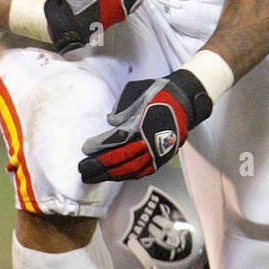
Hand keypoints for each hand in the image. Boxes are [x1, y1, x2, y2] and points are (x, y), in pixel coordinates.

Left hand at [79, 68, 212, 182]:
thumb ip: (123, 107)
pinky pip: (145, 170)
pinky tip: (116, 176)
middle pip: (124, 160)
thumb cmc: (158, 93)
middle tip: (84, 171)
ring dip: (113, 175)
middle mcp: (152, 141)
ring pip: (133, 169)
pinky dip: (129, 175)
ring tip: (95, 177)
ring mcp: (160, 151)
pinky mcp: (164, 156)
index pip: (119, 141)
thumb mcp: (137, 91)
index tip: (86, 150)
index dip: (101, 147)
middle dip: (102, 167)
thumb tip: (111, 122)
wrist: (184, 99)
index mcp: (145, 124)